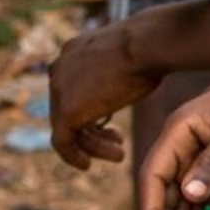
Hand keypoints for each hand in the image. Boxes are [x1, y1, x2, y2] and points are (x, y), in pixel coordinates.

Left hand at [48, 19, 160, 169]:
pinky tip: (87, 165)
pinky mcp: (66, 111)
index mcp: (72, 51)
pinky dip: (74, 156)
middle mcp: (59, 68)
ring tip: (119, 155)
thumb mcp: (126, 54)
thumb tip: (127, 78)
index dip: (91, 109)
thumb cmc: (150, 46)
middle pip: (68, 109)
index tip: (110, 124)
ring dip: (93, 145)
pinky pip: (64, 141)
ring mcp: (59, 89)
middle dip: (93, 130)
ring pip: (68, 128)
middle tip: (118, 142)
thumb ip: (114, 68)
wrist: (148, 44)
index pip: (73, 89)